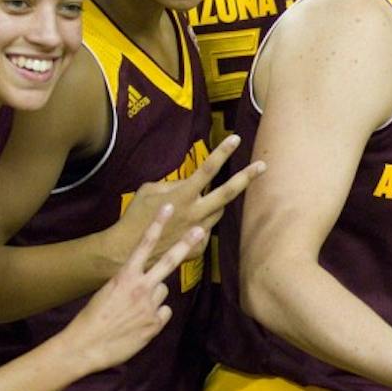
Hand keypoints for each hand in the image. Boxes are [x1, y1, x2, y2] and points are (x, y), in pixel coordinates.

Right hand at [66, 205, 201, 374]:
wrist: (85, 346)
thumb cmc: (92, 319)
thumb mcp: (107, 292)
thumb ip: (129, 283)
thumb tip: (147, 281)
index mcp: (124, 276)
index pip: (143, 245)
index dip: (157, 225)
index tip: (168, 207)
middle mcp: (140, 287)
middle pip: (169, 261)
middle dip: (185, 243)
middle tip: (200, 229)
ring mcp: (150, 305)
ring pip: (162, 292)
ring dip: (153, 298)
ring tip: (132, 312)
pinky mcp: (156, 322)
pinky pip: (163, 312)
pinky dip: (155, 317)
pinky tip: (139, 325)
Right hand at [107, 134, 263, 266]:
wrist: (129, 251)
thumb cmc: (136, 216)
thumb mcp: (149, 190)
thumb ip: (172, 184)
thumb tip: (187, 183)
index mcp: (182, 195)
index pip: (207, 170)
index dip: (222, 153)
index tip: (236, 139)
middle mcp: (195, 213)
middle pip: (227, 193)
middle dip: (247, 177)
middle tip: (263, 165)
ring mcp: (198, 231)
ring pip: (218, 212)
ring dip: (214, 204)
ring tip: (197, 204)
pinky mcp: (199, 247)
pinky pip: (205, 230)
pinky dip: (199, 225)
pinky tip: (182, 229)